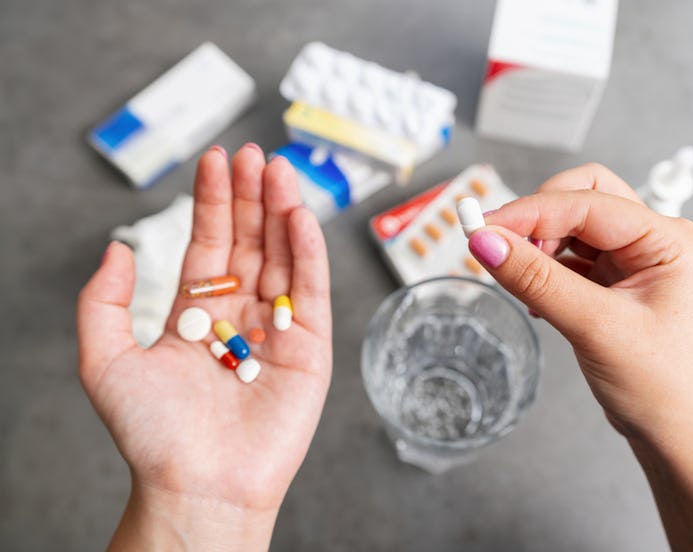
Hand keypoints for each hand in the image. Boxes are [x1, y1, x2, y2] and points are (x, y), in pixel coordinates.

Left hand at [77, 144, 330, 548]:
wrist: (198, 484)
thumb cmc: (151, 433)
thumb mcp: (105, 362)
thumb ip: (103, 302)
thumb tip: (117, 246)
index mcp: (198, 315)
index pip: (211, 245)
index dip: (214, 203)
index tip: (217, 160)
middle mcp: (241, 316)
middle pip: (252, 243)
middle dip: (252, 197)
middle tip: (255, 153)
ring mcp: (279, 330)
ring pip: (285, 259)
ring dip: (283, 213)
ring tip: (278, 171)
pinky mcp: (311, 349)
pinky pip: (313, 292)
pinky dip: (310, 253)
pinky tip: (301, 217)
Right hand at [467, 163, 692, 444]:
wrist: (679, 434)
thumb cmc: (664, 385)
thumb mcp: (596, 327)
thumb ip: (538, 281)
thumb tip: (487, 242)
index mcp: (666, 239)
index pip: (586, 202)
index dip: (530, 212)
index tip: (481, 229)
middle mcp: (651, 240)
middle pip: (580, 197)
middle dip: (537, 217)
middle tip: (499, 244)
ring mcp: (631, 261)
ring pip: (570, 226)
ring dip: (538, 244)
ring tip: (519, 278)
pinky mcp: (611, 282)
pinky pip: (567, 257)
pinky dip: (543, 268)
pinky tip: (534, 296)